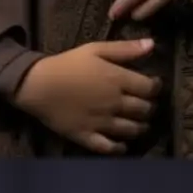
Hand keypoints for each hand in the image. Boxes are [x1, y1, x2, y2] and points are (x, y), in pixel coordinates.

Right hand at [11, 38, 158, 154]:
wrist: (36, 85)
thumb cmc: (66, 64)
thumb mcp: (95, 49)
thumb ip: (124, 49)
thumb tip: (153, 44)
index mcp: (118, 80)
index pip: (151, 88)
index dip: (156, 87)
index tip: (153, 86)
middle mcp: (115, 103)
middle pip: (145, 110)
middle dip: (150, 108)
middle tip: (146, 106)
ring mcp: (102, 122)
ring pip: (132, 130)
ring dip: (140, 128)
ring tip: (139, 124)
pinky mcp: (88, 136)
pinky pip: (110, 148)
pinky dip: (120, 148)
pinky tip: (122, 145)